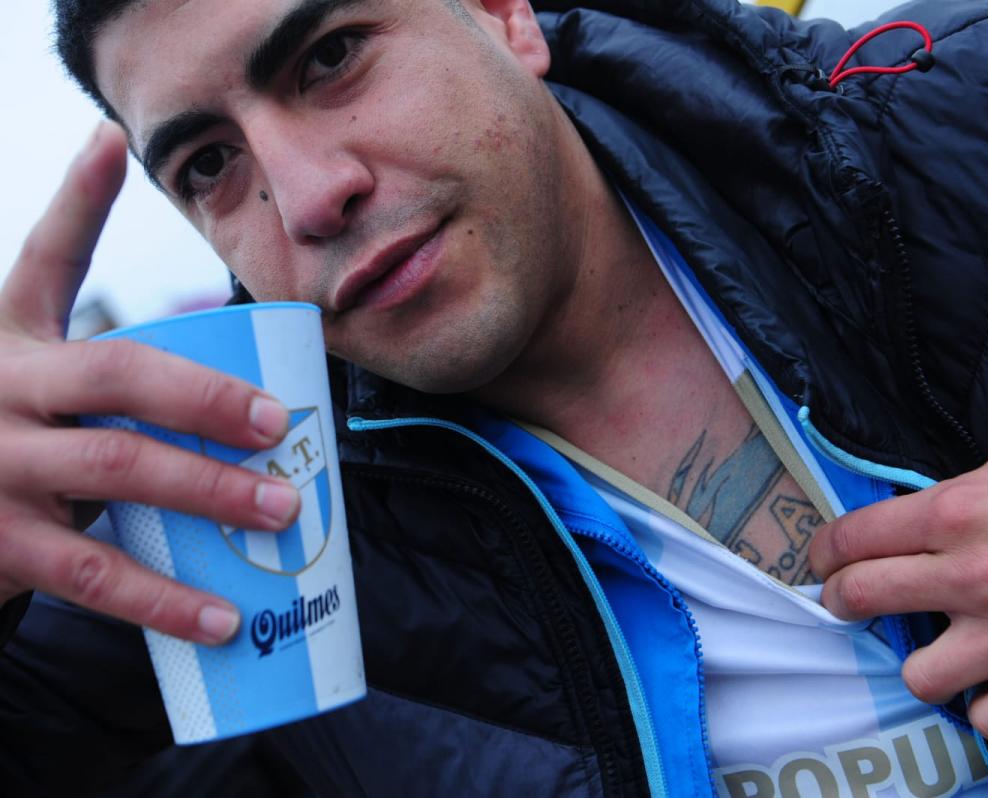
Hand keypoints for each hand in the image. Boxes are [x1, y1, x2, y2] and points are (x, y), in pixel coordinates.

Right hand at [0, 122, 299, 644]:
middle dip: (207, 396)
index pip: (43, 259)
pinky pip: (97, 576)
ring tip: (281, 515)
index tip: (111, 142)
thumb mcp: (28, 367)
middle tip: (279, 425)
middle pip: (116, 374)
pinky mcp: (1, 545)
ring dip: (208, 492)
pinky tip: (223, 618)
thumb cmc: (7, 434)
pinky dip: (164, 602)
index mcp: (12, 340)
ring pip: (118, 472)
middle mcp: (0, 390)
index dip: (77, 200)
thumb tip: (165, 235)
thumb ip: (91, 327)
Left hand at [809, 437, 987, 741]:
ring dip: (925, 664)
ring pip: (919, 675)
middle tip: (850, 602)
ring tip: (945, 652)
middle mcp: (974, 575)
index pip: (853, 538)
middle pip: (862, 598)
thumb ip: (946, 506)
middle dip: (843, 601)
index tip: (823, 563)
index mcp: (956, 512)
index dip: (825, 553)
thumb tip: (898, 532)